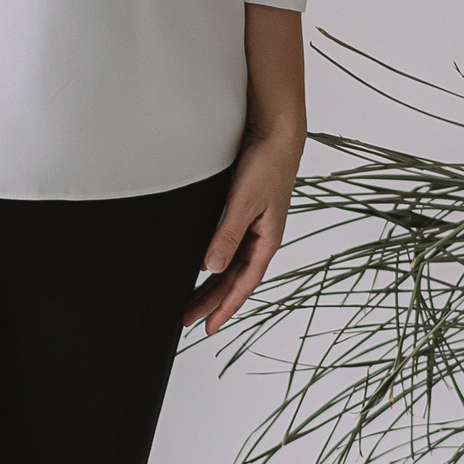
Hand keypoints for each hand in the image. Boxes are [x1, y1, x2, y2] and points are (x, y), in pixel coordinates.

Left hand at [182, 126, 302, 337]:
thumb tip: (211, 267)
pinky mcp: (245, 216)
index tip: (209, 327)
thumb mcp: (244, 203)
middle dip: (212, 302)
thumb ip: (228, 235)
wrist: (275, 136)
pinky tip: (202, 268)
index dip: (226, 307)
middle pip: (234, 280)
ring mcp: (254, 229)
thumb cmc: (266, 166)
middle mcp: (261, 240)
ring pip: (230, 267)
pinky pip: (230, 250)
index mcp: (266, 241)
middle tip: (188, 320)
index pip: (243, 285)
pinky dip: (216, 264)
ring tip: (190, 302)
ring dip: (211, 286)